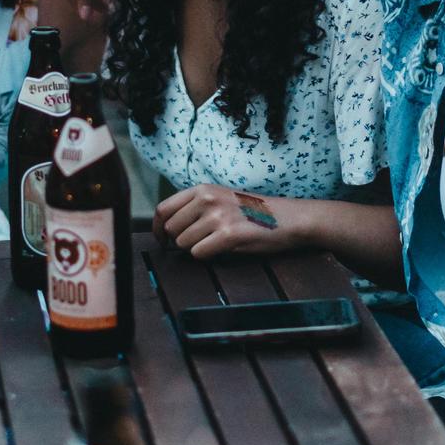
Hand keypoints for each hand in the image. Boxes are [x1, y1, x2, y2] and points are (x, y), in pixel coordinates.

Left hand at [155, 185, 289, 258]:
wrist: (287, 218)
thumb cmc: (253, 212)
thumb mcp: (221, 198)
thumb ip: (195, 207)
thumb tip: (167, 228)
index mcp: (202, 189)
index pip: (162, 209)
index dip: (157, 229)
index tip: (161, 241)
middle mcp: (207, 199)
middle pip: (171, 230)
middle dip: (181, 241)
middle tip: (201, 242)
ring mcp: (218, 216)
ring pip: (184, 244)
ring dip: (197, 249)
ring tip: (217, 242)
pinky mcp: (228, 235)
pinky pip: (199, 254)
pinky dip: (208, 256)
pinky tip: (224, 248)